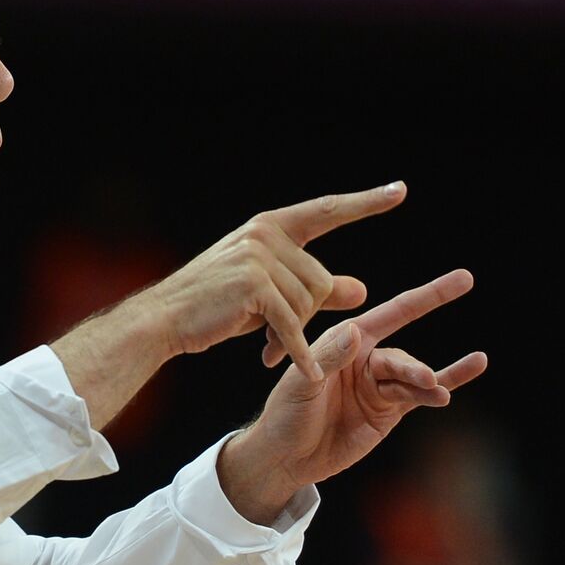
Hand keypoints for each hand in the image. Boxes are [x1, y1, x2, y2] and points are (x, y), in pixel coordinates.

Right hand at [134, 183, 405, 380]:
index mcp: (270, 226)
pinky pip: (291, 325)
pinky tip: (310, 373)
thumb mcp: (270, 293)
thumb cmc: (217, 305)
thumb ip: (316, 289)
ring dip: (292, 333)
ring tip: (266, 344)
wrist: (165, 319)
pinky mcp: (254, 286)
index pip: (326, 211)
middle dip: (306, 316)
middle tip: (275, 336)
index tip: (398, 191)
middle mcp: (266, 234)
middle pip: (319, 282)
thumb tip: (362, 289)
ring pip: (309, 305)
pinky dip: (300, 353)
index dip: (365, 203)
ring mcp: (259, 257)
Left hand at [219, 269, 487, 523]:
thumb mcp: (301, 384)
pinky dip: (447, 384)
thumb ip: (328, 358)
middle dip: (413, 369)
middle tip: (423, 380)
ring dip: (425, 386)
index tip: (464, 279)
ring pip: (412, 380)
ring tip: (437, 396)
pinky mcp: (389, 410)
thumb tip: (355, 330)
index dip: (429, 297)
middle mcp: (365, 358)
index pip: (393, 314)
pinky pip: (421, 395)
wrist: (286, 457)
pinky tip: (472, 369)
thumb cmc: (285, 414)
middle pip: (400, 358)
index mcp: (344, 341)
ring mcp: (380, 385)